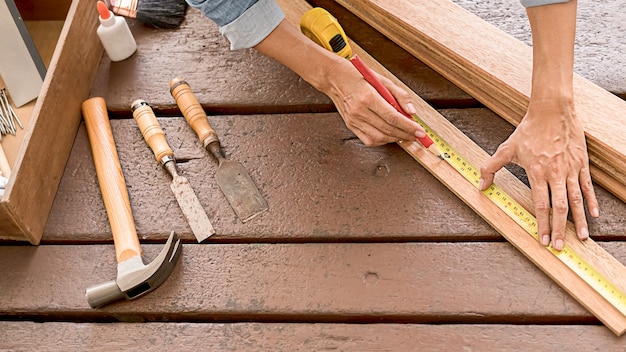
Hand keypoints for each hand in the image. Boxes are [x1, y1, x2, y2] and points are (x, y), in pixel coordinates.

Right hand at [319, 59, 426, 145]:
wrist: (334, 78)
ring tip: (406, 136)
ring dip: (395, 139)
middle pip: (387, 129)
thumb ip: (400, 95)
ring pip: (379, 137)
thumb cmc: (358, 76)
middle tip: (417, 136)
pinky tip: (390, 136)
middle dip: (406, 134)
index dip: (409, 127)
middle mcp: (359, 111)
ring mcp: (353, 120)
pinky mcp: (350, 125)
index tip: (420, 131)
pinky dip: (382, 141)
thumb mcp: (382, 79)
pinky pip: (368, 139)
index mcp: (368, 97)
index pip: (393, 117)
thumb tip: (412, 111)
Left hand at [479, 100, 598, 250]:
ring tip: (582, 237)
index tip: (542, 239)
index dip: (542, 224)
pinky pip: (587, 186)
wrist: (552, 110)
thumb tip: (480, 185)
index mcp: (537, 173)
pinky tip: (593, 214)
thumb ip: (491, 167)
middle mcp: (556, 174)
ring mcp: (570, 169)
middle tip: (560, 247)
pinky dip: (591, 201)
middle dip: (560, 230)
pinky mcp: (581, 163)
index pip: (541, 205)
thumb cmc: (529, 130)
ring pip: (576, 200)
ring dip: (579, 220)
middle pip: (560, 208)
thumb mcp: (506, 148)